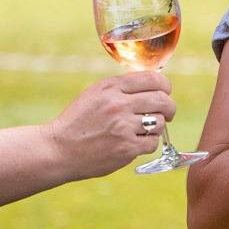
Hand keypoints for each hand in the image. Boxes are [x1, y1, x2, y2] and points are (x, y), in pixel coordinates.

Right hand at [49, 72, 176, 180]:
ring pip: (160, 123)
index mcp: (111, 87)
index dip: (165, 86)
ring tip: (145, 130)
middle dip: (170, 107)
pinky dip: (148, 143)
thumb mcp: (95, 94)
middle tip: (168, 113)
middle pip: (162, 100)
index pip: (153, 79)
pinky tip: (136, 143)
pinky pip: (152, 143)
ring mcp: (123, 127)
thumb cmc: (78, 122)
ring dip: (157, 127)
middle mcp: (118, 104)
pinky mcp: (126, 149)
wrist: (59, 150)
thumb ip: (121, 88)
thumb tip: (153, 85)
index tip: (165, 93)